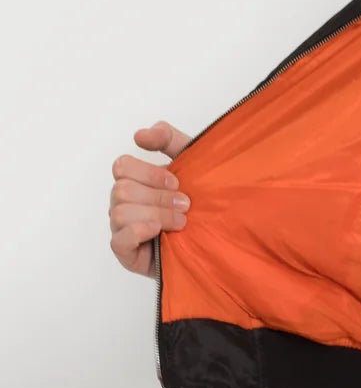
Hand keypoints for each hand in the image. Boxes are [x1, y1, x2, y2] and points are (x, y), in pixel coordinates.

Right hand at [108, 120, 193, 276]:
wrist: (216, 237)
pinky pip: (118, 240)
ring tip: (181, 222)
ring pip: (120, 212)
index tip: (177, 182)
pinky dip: (138, 232)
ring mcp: (122, 228)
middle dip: (158, 196)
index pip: (122, 166)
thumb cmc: (200, 199)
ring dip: (156, 215)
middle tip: (185, 205)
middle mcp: (123, 202)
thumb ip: (168, 139)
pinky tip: (158, 232)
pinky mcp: (127, 253)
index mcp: (135, 180)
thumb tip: (139, 135)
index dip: (149, 173)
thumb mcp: (191, 162)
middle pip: (121, 189)